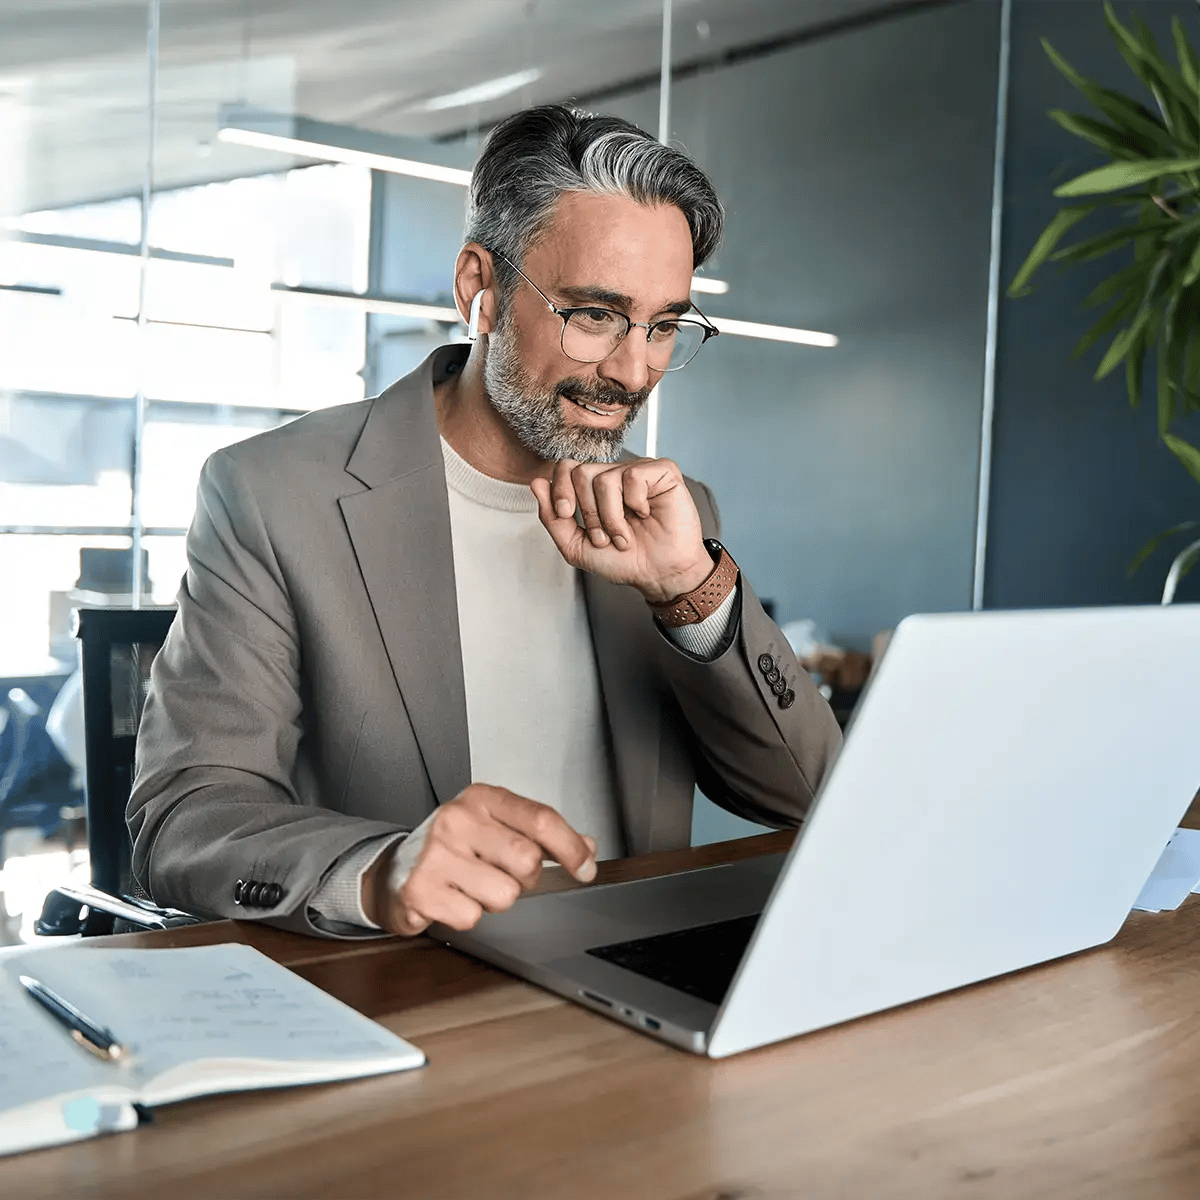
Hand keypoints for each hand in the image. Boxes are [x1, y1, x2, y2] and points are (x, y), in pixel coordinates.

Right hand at [363, 784, 597, 935]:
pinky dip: (468, 915)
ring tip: (472, 885)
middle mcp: (457, 819)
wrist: (395, 869)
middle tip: (501, 872)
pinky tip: (452, 898)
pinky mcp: (420, 889)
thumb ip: (542, 835)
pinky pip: (473, 916)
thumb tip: (586, 848)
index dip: (571, 848)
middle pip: (528, 861)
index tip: (585, 867)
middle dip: (524, 878)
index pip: (541, 819)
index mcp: (482, 798)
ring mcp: (436, 854)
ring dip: (495, 899)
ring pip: (505, 894)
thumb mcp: (497, 827)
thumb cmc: (455, 847)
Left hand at [530, 458, 712, 602]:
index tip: (566, 515)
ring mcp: (639, 472)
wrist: (659, 576)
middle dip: (588, 513)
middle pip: (582, 472)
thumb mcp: (576, 546)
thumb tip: (537, 483)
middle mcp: (616, 475)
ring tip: (625, 536)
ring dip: (612, 517)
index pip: (567, 468)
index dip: (561, 490)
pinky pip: (634, 475)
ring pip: (606, 478)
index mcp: (595, 489)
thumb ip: (553, 518)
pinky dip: (635, 503)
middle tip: (604, 537)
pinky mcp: (663, 473)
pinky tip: (646, 514)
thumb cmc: (625, 561)